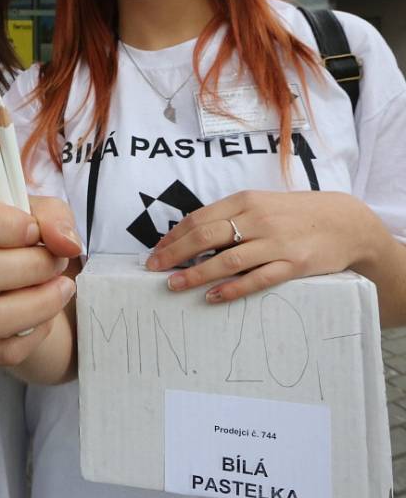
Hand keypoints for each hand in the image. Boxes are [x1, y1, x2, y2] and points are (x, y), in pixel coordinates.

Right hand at [0, 187, 81, 372]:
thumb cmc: (8, 233)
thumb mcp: (32, 210)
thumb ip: (52, 216)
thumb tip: (65, 243)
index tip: (33, 230)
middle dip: (30, 268)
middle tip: (57, 262)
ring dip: (36, 305)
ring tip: (60, 289)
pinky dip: (29, 335)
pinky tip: (42, 315)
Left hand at [146, 190, 386, 302]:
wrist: (343, 222)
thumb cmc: (294, 214)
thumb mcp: (260, 205)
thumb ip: (230, 217)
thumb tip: (192, 236)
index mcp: (245, 201)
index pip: (199, 218)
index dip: (174, 236)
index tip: (156, 251)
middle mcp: (257, 219)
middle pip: (206, 236)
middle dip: (175, 253)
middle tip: (154, 269)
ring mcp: (275, 242)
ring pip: (227, 260)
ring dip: (196, 274)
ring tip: (174, 285)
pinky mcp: (293, 264)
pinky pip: (257, 278)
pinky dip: (233, 288)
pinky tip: (212, 297)